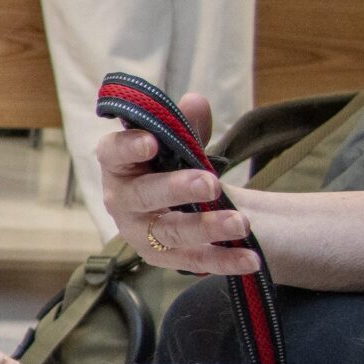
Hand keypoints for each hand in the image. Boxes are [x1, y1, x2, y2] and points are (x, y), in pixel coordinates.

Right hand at [94, 91, 260, 274]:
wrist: (172, 207)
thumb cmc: (166, 166)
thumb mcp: (177, 143)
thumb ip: (186, 125)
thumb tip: (195, 102)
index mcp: (117, 164)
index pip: (113, 152)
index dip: (129, 148)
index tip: (152, 142)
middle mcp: (121, 200)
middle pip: (143, 196)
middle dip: (176, 189)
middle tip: (210, 183)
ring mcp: (139, 233)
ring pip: (169, 232)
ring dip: (206, 227)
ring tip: (241, 223)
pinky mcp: (161, 258)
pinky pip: (192, 261)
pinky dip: (223, 260)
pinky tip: (250, 260)